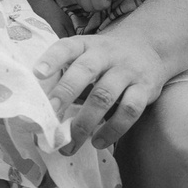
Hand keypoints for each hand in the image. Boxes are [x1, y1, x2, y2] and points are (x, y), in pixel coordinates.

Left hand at [36, 31, 171, 151]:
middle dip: (65, 93)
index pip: (67, 47)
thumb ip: (67, 72)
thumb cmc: (108, 58)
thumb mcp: (89, 54)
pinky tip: (99, 141)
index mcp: (87, 45)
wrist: (150, 48)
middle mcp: (107, 54)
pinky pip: (129, 110)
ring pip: (104, 95)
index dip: (52, 59)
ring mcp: (128, 71)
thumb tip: (39, 108)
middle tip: (50, 115)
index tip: (37, 73)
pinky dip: (113, 129)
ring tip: (72, 142)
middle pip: (85, 70)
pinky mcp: (146, 88)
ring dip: (85, 121)